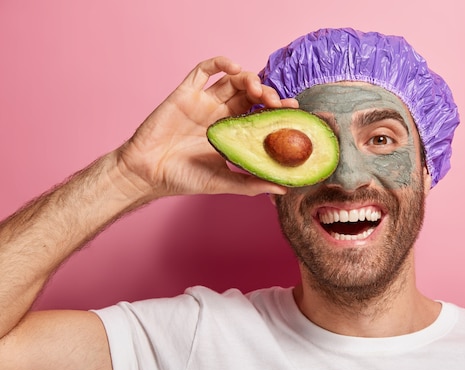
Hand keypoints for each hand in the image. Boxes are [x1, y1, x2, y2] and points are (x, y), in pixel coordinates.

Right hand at [116, 56, 296, 198]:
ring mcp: (203, 101)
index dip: (277, 108)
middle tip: (275, 102)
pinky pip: (203, 70)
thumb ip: (252, 182)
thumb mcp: (224, 182)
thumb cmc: (184, 179)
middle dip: (266, 92)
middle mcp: (219, 113)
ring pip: (232, 79)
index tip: (293, 110)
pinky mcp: (185, 93)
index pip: (260, 113)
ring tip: (257, 88)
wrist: (148, 174)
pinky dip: (219, 63)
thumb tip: (284, 188)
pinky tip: (234, 67)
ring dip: (249, 78)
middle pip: (249, 93)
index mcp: (231, 131)